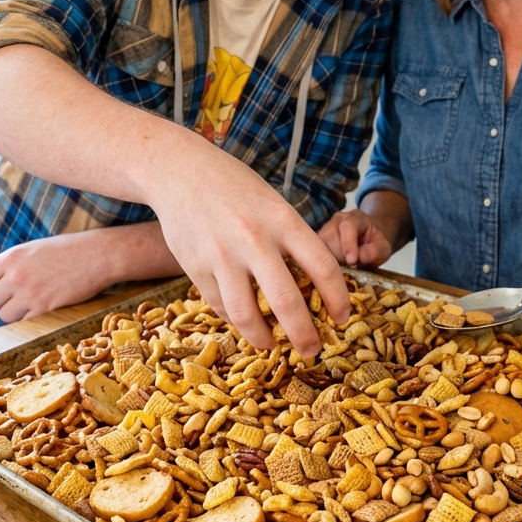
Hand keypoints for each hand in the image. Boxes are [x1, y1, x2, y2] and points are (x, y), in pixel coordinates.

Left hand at [0, 234, 127, 322]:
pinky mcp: (45, 308)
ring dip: (13, 313)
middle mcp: (16, 276)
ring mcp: (30, 294)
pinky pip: (24, 322)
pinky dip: (29, 319)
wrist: (98, 255)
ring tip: (28, 305)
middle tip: (11, 300)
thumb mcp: (34, 248)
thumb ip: (13, 263)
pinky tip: (39, 309)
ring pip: (5, 315)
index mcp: (11, 258)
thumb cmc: (69, 249)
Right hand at [149, 134, 349, 356]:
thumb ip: (292, 242)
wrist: (180, 171)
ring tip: (272, 343)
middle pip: (287, 301)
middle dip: (304, 334)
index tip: (340, 318)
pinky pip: (221, 305)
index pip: (323, 267)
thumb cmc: (236, 189)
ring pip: (247, 314)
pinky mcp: (195, 267)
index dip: (337, 299)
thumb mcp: (273, 205)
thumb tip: (313, 289)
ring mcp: (222, 256)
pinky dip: (235, 319)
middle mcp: (254, 239)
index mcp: (283, 220)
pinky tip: (244, 320)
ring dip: (263, 338)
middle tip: (311, 350)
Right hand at [318, 209, 392, 266]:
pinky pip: (313, 252)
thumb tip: (357, 259)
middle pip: (330, 236)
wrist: (368, 241)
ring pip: (319, 245)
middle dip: (339, 256)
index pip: (348, 226)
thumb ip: (373, 252)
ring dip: (329, 260)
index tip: (352, 261)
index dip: (348, 243)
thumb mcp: (383, 249)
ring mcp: (324, 230)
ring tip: (342, 268)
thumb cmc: (375, 244)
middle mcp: (337, 220)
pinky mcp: (317, 242)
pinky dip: (321, 263)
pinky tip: (331, 270)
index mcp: (355, 217)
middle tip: (349, 267)